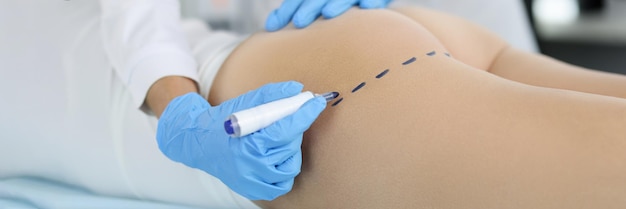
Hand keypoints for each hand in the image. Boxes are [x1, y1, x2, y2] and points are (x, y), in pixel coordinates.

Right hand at [156, 81, 326, 199]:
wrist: (199, 143)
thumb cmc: (224, 122)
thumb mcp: (245, 103)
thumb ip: (272, 95)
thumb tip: (298, 89)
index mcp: (247, 143)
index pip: (285, 130)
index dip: (305, 114)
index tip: (318, 102)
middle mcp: (250, 166)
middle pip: (290, 145)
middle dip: (294, 128)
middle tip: (287, 119)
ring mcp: (253, 181)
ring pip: (291, 165)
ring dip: (290, 149)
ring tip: (276, 139)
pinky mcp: (254, 190)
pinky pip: (283, 183)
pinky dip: (284, 169)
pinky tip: (275, 156)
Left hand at [265, 0, 392, 30]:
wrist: (367, 1)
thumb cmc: (337, 8)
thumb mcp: (315, 7)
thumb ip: (293, 12)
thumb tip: (270, 26)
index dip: (287, 9)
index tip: (273, 27)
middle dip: (309, 7)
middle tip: (298, 22)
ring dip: (338, 3)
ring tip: (328, 13)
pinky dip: (372, 1)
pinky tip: (367, 6)